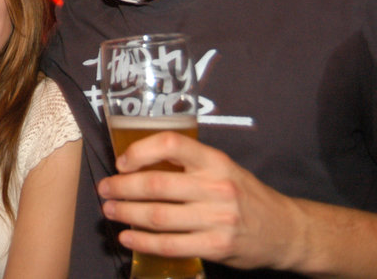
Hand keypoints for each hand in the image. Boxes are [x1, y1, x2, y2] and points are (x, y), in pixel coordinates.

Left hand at [97, 132, 302, 270]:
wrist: (285, 230)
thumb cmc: (245, 195)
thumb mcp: (222, 168)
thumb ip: (188, 165)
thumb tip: (139, 163)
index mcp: (215, 161)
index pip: (171, 144)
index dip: (140, 151)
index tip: (122, 162)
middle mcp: (216, 187)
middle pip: (156, 185)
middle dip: (122, 188)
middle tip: (105, 189)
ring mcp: (217, 219)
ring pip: (158, 216)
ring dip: (126, 213)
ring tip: (110, 211)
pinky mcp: (216, 246)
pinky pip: (170, 244)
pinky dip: (143, 241)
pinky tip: (127, 237)